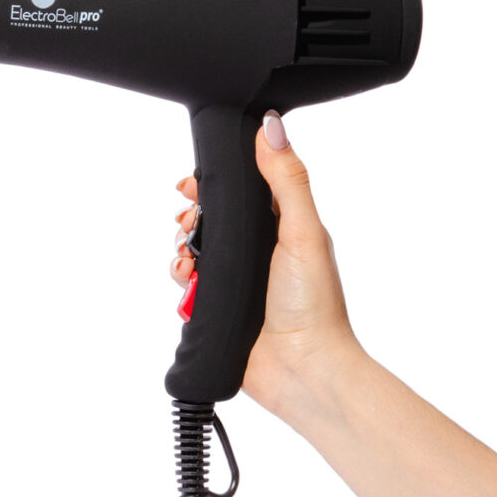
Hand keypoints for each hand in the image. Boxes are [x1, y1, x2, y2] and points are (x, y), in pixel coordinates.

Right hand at [171, 109, 359, 415]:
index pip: (238, 190)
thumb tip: (271, 125)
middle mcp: (256, 252)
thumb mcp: (303, 231)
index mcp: (280, 227)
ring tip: (190, 263)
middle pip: (208, 219)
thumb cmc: (314, 305)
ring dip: (182, 251)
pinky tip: (190, 285)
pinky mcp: (217, 309)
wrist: (304, 371)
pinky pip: (186, 286)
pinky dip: (182, 282)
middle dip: (190, 218)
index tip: (191, 184)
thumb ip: (286, 179)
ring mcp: (236, 282)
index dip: (211, 184)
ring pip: (192, 251)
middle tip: (189, 224)